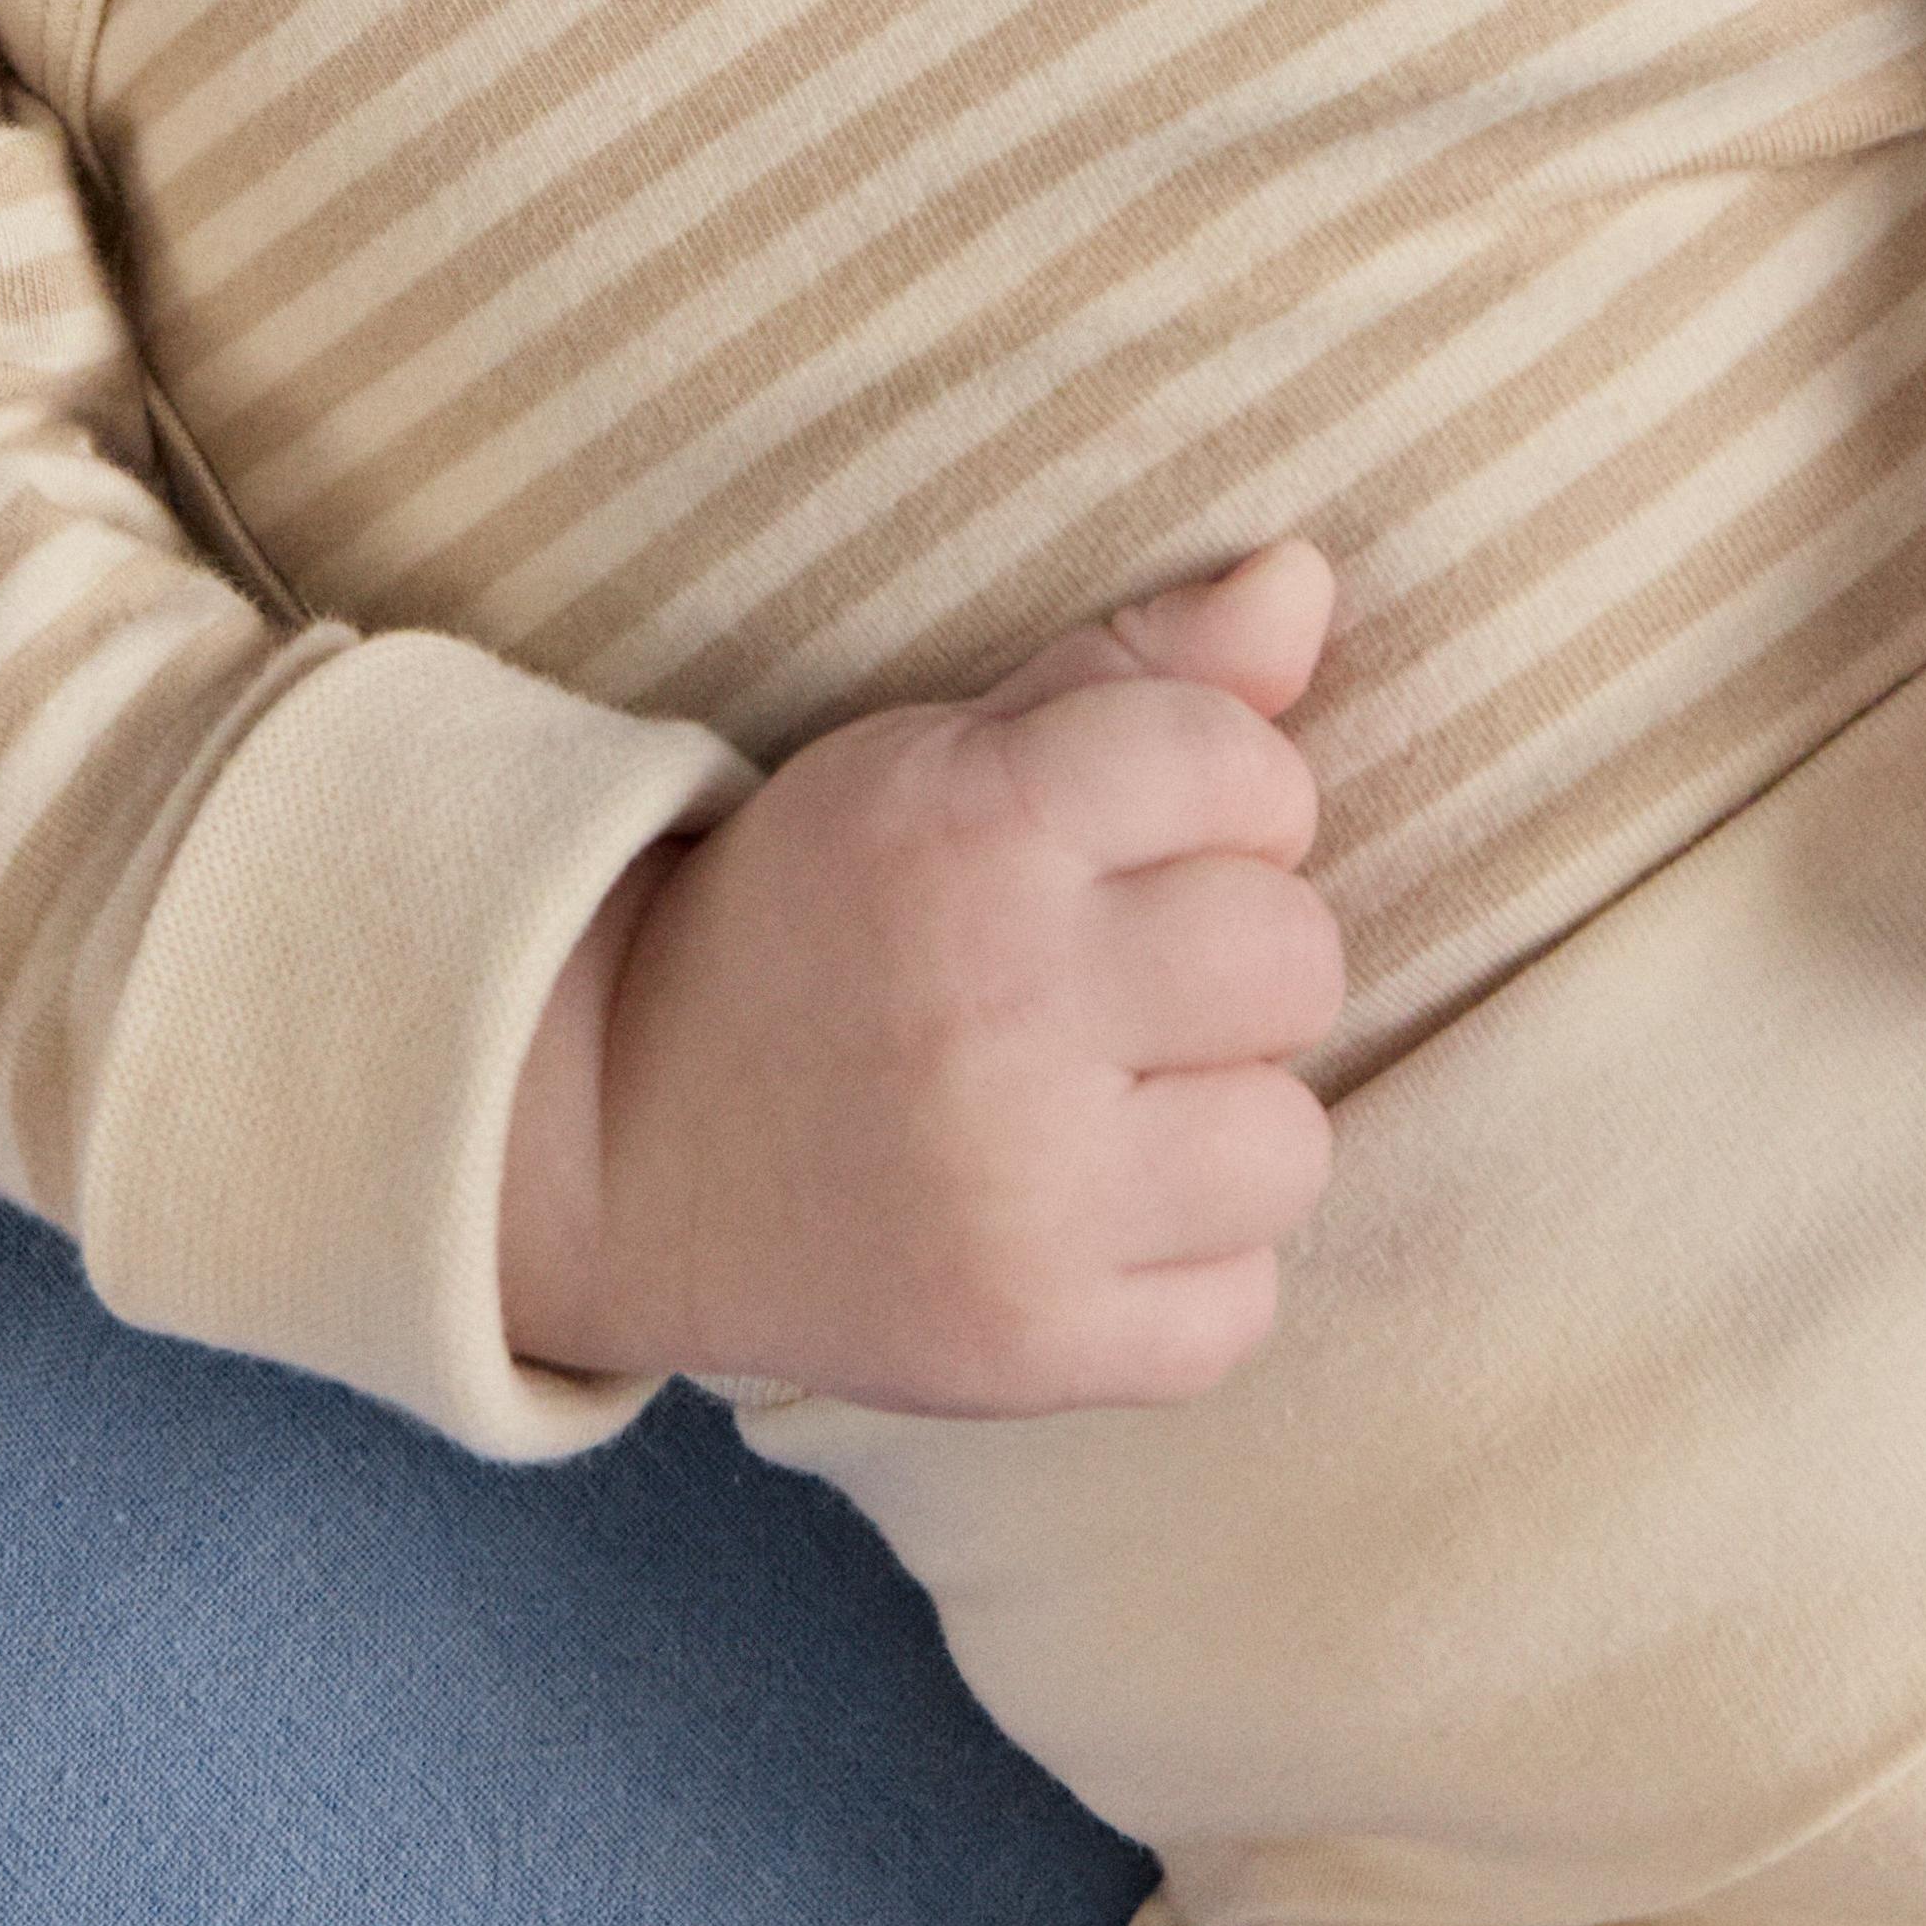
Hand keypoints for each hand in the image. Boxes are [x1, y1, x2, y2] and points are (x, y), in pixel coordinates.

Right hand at [501, 539, 1347, 1408]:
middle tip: (1115, 978)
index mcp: (975, 828)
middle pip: (1295, 957)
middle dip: (1228, 958)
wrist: (616, 1137)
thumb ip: (1135, 671)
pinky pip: (1240, 1306)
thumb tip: (1309, 578)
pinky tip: (1085, 1218)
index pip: (1246, 767)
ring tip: (1105, 1102)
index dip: (1222, 796)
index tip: (1141, 835)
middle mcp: (1002, 1006)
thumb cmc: (817, 919)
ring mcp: (1019, 1196)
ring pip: (1290, 1143)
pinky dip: (1185, 1272)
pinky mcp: (1027, 1347)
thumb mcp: (938, 759)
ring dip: (1220, 1123)